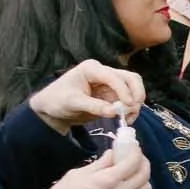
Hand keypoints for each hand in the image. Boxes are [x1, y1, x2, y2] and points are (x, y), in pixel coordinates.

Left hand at [26, 59, 144, 132]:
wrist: (52, 109)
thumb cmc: (56, 100)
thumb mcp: (72, 103)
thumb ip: (93, 106)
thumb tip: (114, 112)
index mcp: (91, 69)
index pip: (113, 76)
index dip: (123, 90)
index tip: (128, 105)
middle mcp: (104, 73)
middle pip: (130, 78)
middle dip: (136, 93)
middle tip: (134, 108)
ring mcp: (110, 85)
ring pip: (133, 90)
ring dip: (135, 104)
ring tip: (127, 118)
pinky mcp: (113, 96)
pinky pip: (129, 101)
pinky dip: (131, 110)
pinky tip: (125, 119)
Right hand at [33, 147, 152, 188]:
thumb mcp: (78, 174)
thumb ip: (100, 164)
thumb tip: (113, 154)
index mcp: (108, 181)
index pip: (134, 162)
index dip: (136, 150)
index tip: (131, 145)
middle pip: (145, 175)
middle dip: (143, 162)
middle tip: (134, 156)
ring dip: (142, 177)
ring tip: (131, 171)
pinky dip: (134, 188)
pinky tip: (122, 184)